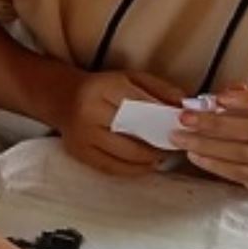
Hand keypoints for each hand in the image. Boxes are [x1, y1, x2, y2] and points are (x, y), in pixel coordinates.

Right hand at [37, 66, 182, 176]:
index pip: (140, 105)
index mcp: (103, 88)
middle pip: (133, 133)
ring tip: (162, 156)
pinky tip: (145, 166)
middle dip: (157, 142)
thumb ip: (159, 88)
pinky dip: (132, 170)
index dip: (162, 117)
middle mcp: (89, 112)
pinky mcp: (79, 153)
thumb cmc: (103, 88)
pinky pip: (111, 167)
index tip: (180, 125)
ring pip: (124, 155)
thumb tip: (184, 104)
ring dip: (148, 159)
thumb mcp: (130, 78)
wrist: (63, 98)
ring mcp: (82, 135)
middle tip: (175, 145)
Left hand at [174, 84, 247, 193]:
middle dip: (215, 124)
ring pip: (242, 154)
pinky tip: (194, 154)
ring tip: (181, 138)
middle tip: (186, 118)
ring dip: (207, 145)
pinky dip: (213, 163)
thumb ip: (245, 96)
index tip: (218, 98)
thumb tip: (219, 95)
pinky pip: (237, 173)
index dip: (247, 101)